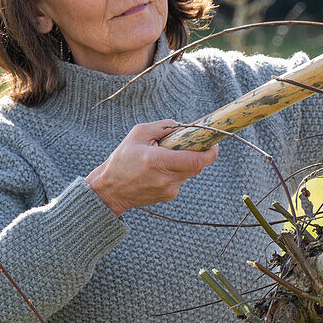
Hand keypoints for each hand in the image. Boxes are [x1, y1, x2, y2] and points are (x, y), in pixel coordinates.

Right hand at [85, 120, 218, 214]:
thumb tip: (186, 127)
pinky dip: (176, 172)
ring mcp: (168, 190)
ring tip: (164, 158)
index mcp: (157, 161)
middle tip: (187, 144)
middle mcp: (165, 178)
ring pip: (190, 172)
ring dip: (184, 162)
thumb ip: (165, 126)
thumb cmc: (123, 158)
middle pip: (197, 166)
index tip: (213, 143)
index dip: (210, 152)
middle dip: (197, 153)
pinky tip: (159, 170)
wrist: (110, 189)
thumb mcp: (139, 133)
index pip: (197, 160)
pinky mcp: (168, 197)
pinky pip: (180, 179)